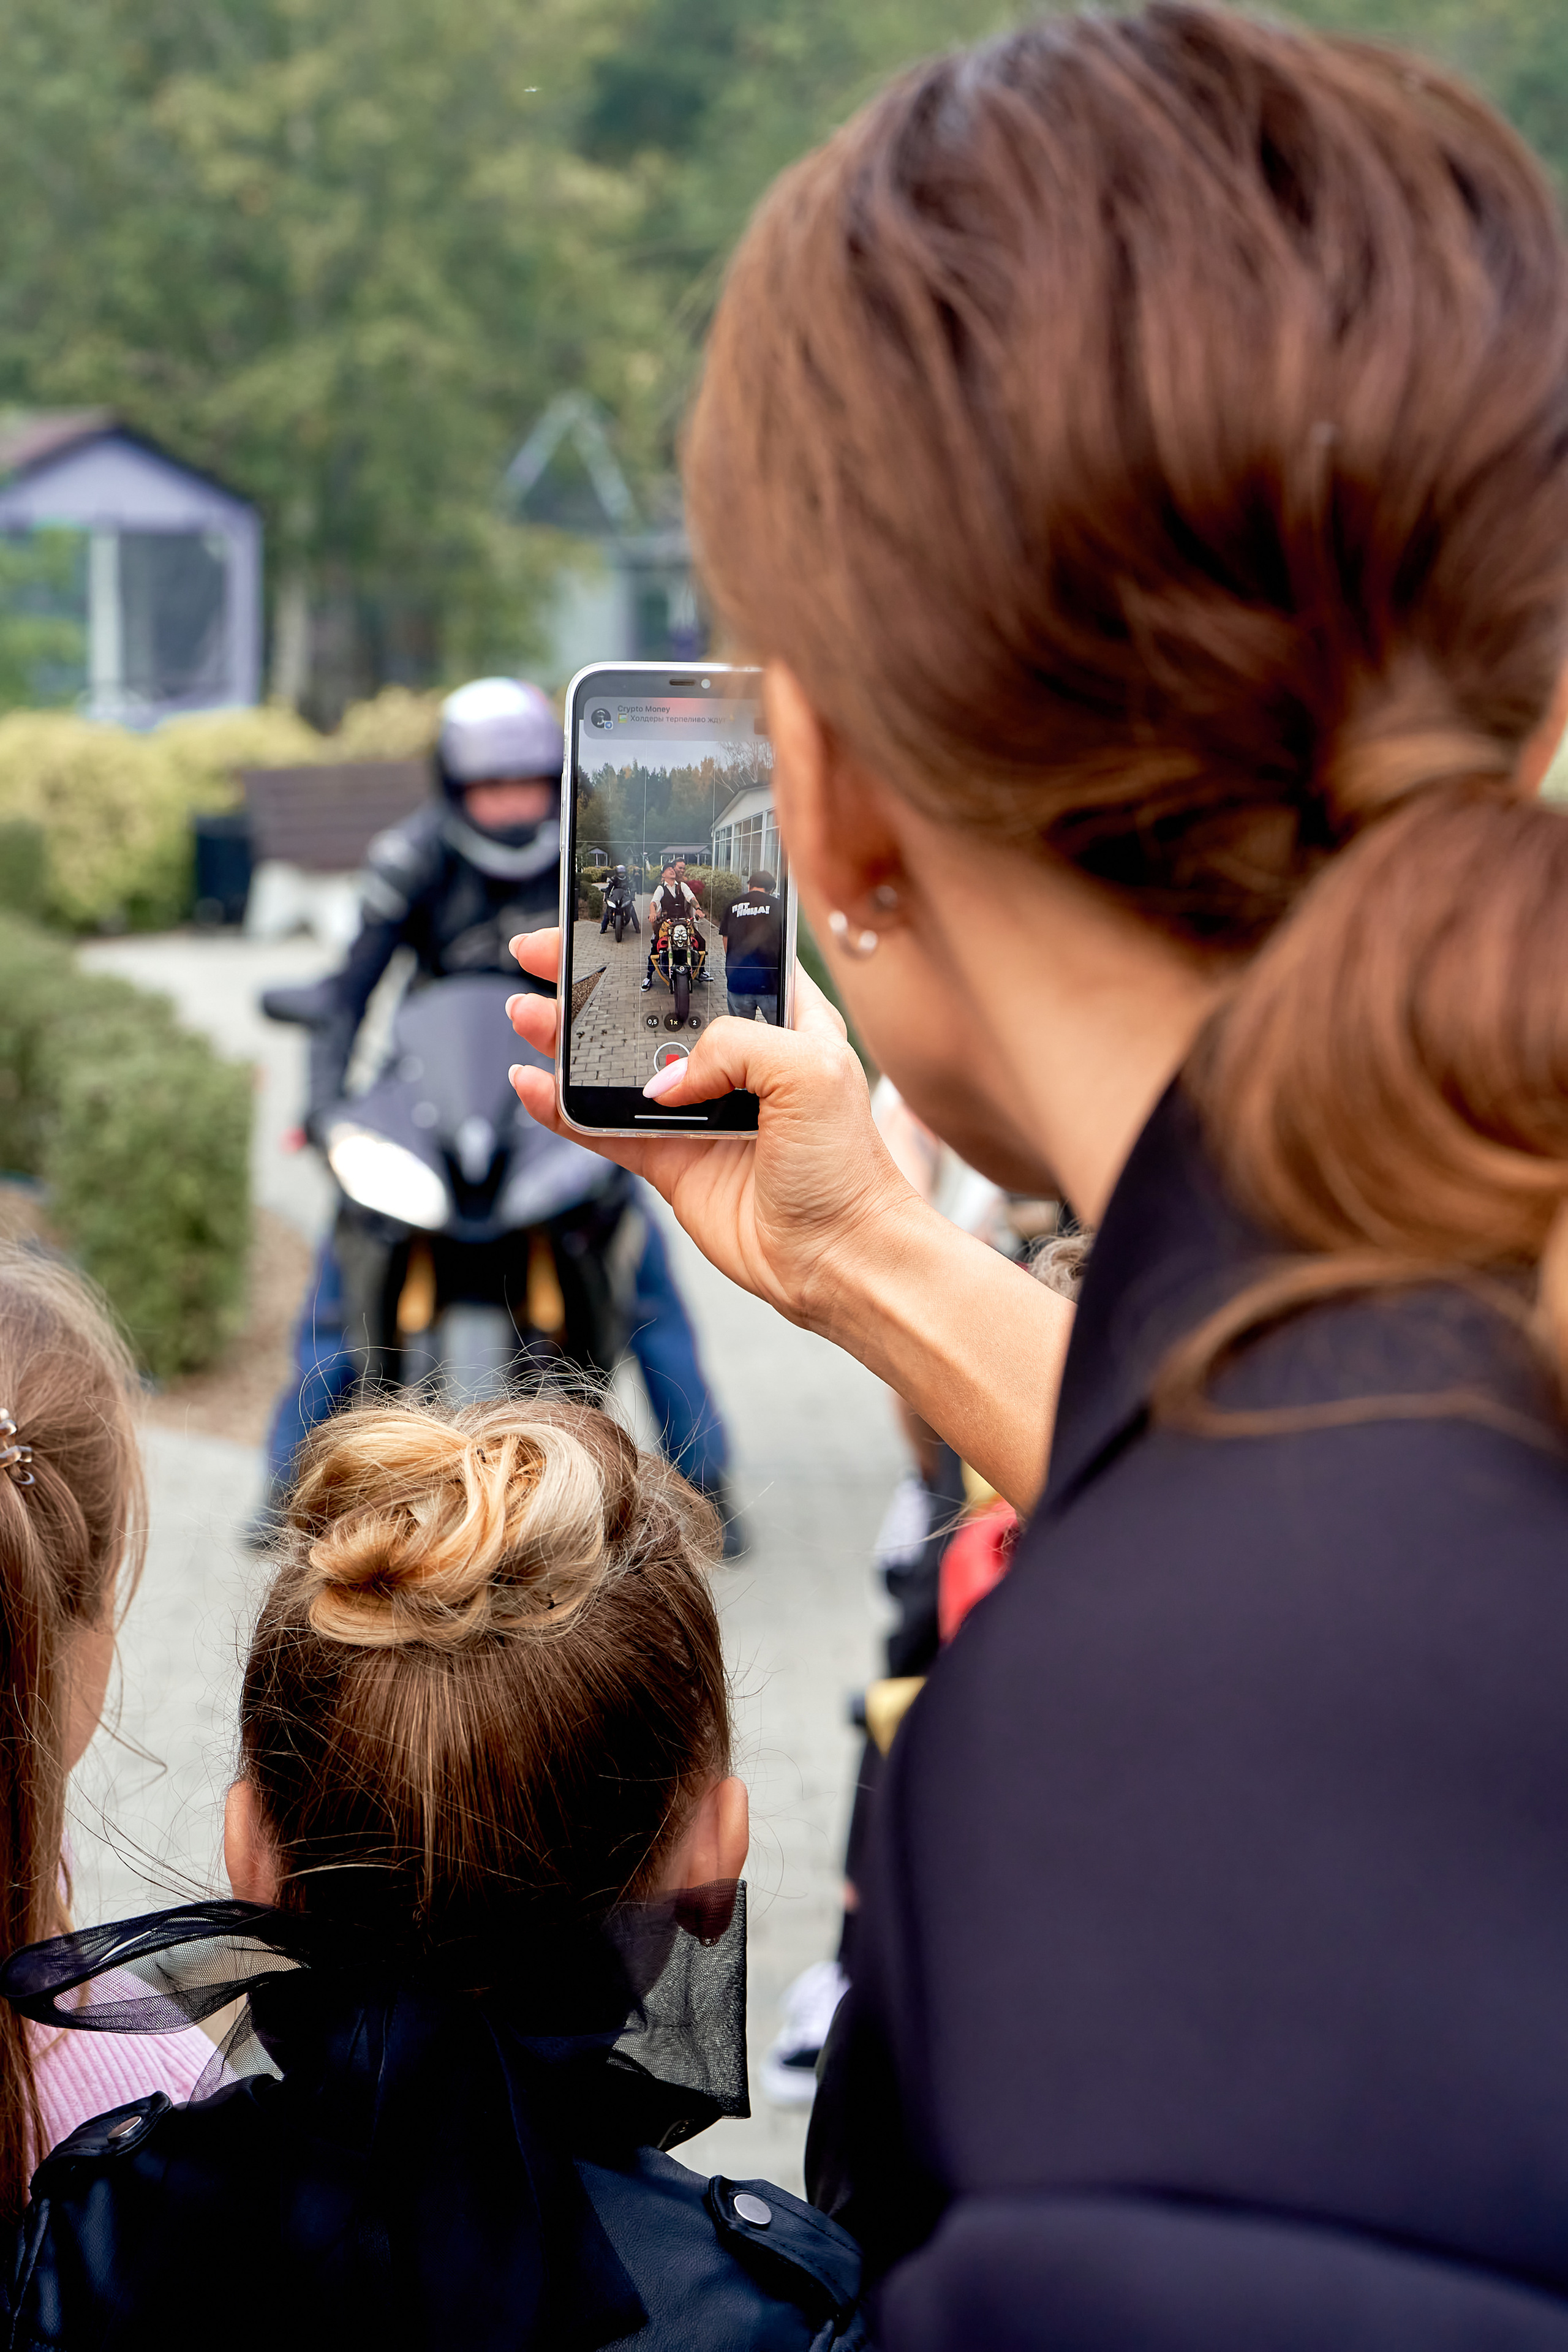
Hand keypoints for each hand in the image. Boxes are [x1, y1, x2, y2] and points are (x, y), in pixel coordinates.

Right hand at [506, 930, 920, 1337]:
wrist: (838, 1257)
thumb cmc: (846, 1166)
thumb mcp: (809, 1069)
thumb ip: (732, 1044)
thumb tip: (665, 1078)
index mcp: (780, 1020)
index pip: (713, 959)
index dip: (665, 934)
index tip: (615, 916)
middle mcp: (735, 1060)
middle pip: (649, 1005)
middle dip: (593, 979)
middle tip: (543, 956)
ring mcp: (697, 1110)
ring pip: (615, 1063)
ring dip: (567, 1038)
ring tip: (527, 1013)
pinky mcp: (670, 1159)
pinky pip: (603, 1127)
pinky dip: (563, 1108)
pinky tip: (533, 1085)